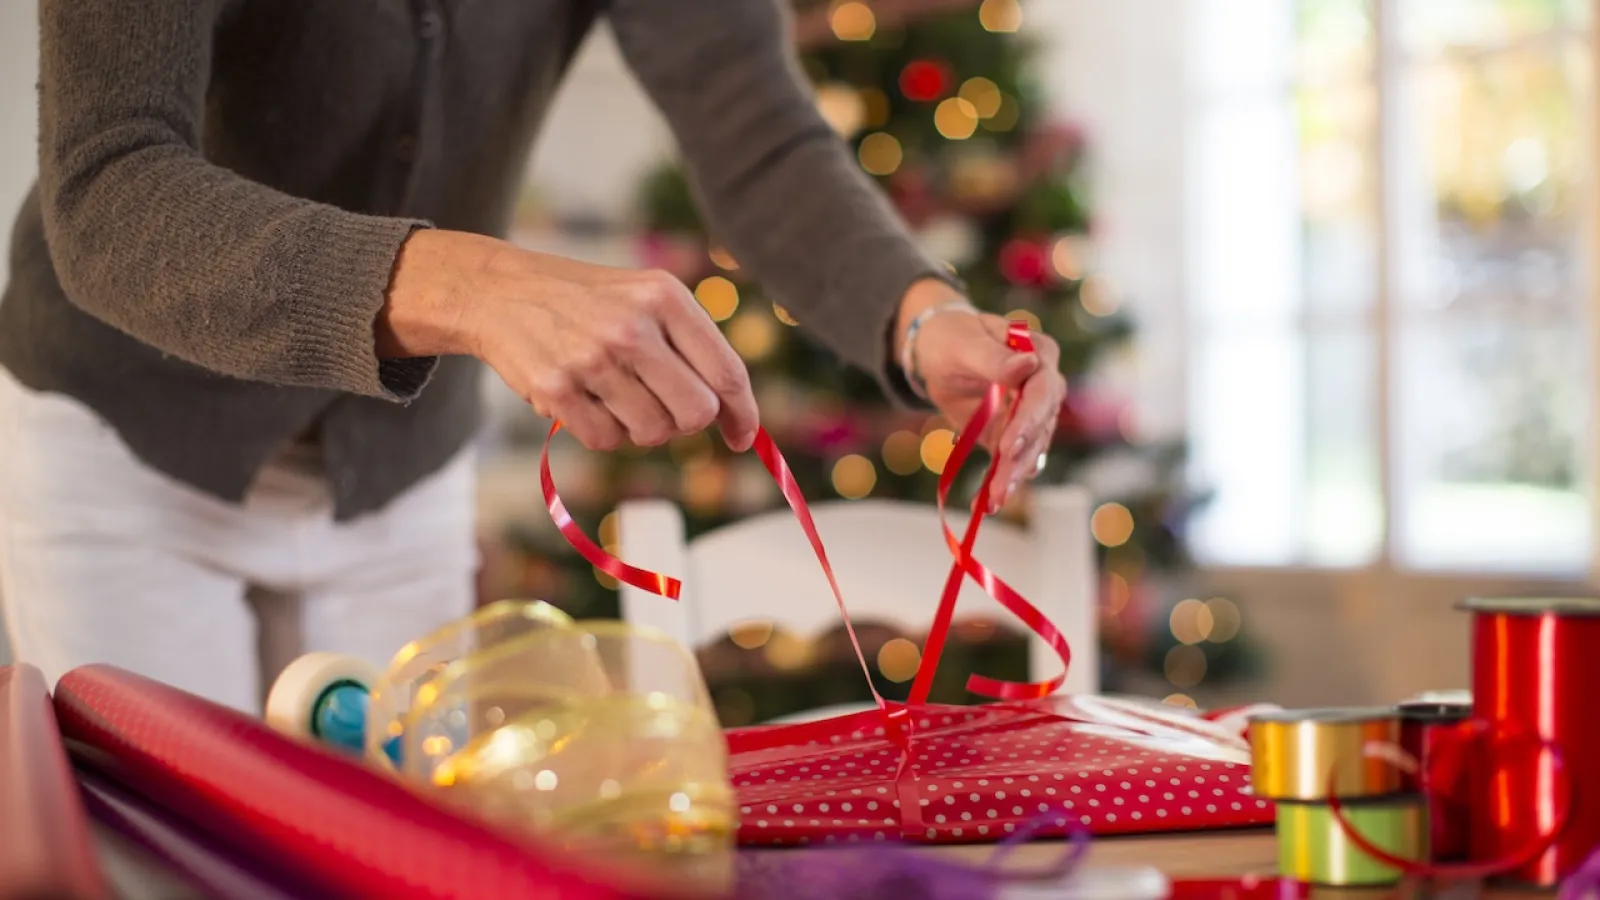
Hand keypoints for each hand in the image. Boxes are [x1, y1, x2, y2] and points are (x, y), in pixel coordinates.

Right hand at [379, 229, 759, 451]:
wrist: (500, 292)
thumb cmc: (588, 302)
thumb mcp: (645, 297)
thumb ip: (691, 345)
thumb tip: (732, 413)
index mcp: (665, 296)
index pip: (726, 371)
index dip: (743, 413)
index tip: (744, 437)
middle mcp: (633, 326)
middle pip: (696, 413)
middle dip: (686, 421)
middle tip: (662, 405)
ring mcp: (593, 359)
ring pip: (653, 432)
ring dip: (641, 425)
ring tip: (616, 392)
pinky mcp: (557, 389)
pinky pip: (606, 439)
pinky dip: (603, 429)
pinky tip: (586, 398)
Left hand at [894, 280, 1065, 509]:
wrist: (937, 353)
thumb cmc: (952, 338)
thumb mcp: (965, 343)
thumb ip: (993, 358)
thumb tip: (1028, 365)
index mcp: (1040, 354)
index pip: (1043, 391)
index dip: (1028, 421)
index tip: (1007, 446)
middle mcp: (1044, 387)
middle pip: (1040, 427)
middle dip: (1019, 459)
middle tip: (1000, 488)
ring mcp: (1031, 414)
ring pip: (1029, 450)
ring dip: (1012, 477)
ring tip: (993, 502)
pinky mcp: (1013, 435)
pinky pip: (1011, 461)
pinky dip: (1001, 481)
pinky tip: (988, 503)